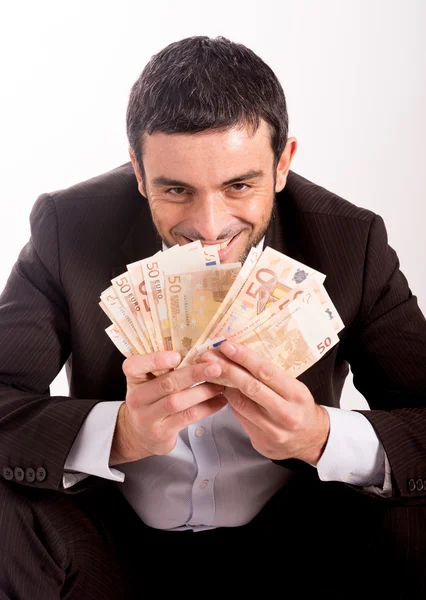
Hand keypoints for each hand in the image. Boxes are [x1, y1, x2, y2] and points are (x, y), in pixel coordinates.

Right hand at [110, 351, 225, 464]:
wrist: (142, 435)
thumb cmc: (152, 400)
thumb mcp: (149, 382)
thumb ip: (164, 367)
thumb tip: (199, 349)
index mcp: (134, 378)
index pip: (133, 366)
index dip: (155, 360)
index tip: (177, 356)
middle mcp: (137, 397)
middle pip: (166, 383)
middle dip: (193, 374)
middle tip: (215, 367)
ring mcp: (147, 417)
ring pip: (177, 402)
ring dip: (202, 392)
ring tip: (220, 384)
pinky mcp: (161, 432)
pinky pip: (187, 417)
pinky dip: (206, 408)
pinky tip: (220, 400)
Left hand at [199, 341, 329, 464]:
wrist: (313, 440)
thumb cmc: (300, 407)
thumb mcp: (295, 388)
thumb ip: (272, 377)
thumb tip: (242, 357)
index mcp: (296, 394)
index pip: (267, 372)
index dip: (245, 358)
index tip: (228, 346)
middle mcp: (286, 413)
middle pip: (251, 387)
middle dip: (228, 369)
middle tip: (210, 356)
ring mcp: (273, 430)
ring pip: (241, 404)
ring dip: (223, 385)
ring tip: (211, 371)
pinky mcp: (261, 441)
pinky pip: (240, 417)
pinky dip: (230, 402)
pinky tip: (221, 391)